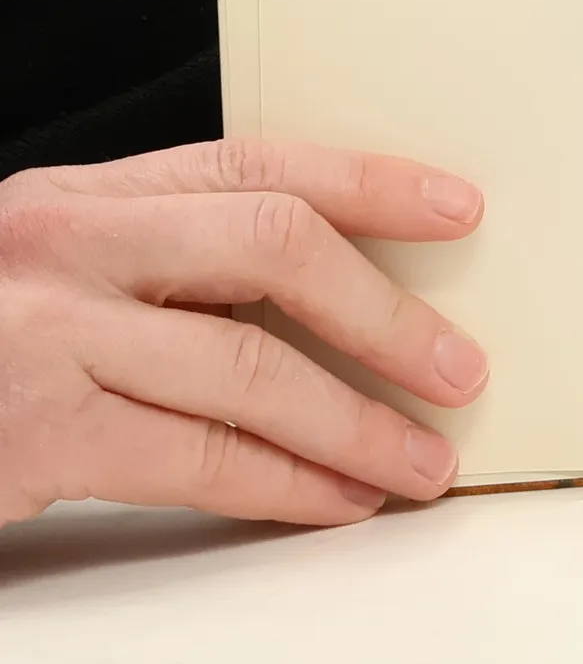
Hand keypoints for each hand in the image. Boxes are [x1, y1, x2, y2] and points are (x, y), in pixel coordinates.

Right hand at [0, 137, 487, 528]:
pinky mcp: (31, 436)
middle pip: (272, 248)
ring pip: (249, 370)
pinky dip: (286, 485)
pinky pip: (197, 458)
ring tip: (421, 463)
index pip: (258, 162)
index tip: (459, 208)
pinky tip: (337, 501)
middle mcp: (66, 244)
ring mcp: (43, 337)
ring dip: (356, 425)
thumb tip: (336, 291)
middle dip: (384, 314)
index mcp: (87, 194)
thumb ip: (167, 259)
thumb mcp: (57, 267)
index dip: (372, 180)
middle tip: (459, 369)